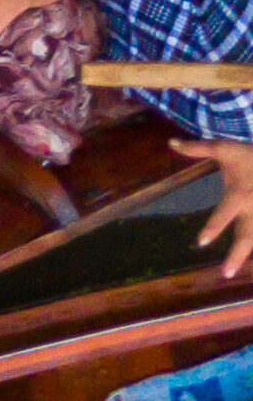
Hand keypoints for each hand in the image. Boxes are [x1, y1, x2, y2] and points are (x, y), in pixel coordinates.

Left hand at [189, 135, 252, 276]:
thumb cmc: (249, 155)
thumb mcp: (224, 148)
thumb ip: (198, 148)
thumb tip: (170, 142)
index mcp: (240, 195)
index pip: (224, 214)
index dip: (213, 228)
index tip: (201, 242)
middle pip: (246, 237)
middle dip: (237, 256)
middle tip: (226, 273)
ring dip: (247, 256)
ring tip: (235, 272)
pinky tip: (251, 267)